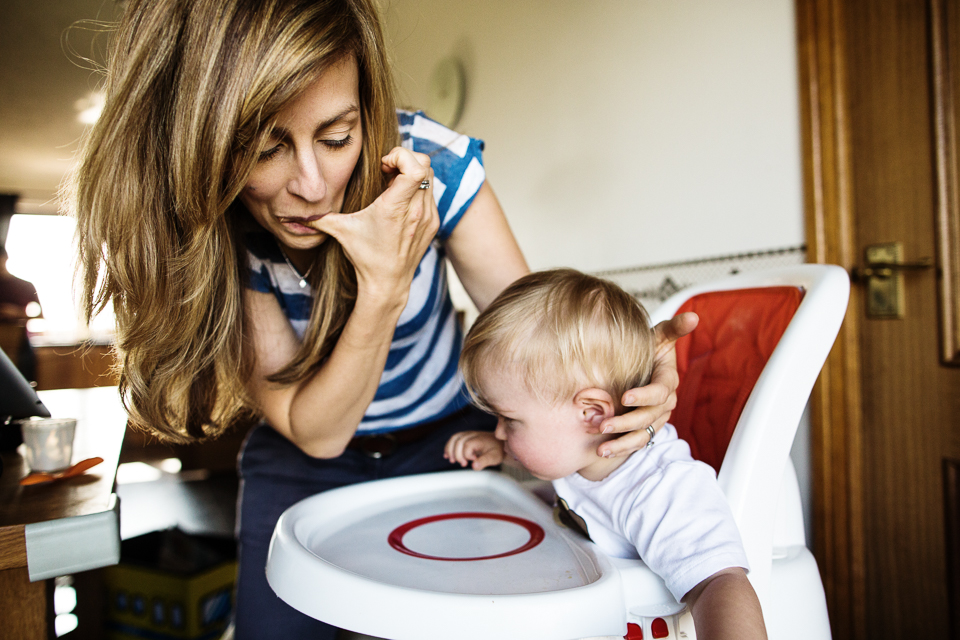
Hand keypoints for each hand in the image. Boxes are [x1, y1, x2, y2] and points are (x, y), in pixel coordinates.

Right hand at [311, 147, 438, 305]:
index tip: (384, 165)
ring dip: (412, 174)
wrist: (388, 283)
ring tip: (393, 185)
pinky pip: (430, 193)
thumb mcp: (341, 232)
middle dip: (406, 160)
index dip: (401, 156)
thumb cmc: (365, 257)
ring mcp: (428, 216)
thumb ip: (318, 218)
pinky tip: (400, 201)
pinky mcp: (433, 222)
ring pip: (430, 176)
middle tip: (388, 171)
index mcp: (395, 208)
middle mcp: (416, 210)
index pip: (415, 169)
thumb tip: (295, 213)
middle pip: (425, 165)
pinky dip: (418, 188)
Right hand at [444, 430, 504, 469]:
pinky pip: (453, 439)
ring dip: (450, 450)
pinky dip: (448, 447)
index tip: (474, 460)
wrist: (499, 443)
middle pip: (458, 441)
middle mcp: (472, 435)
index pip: (467, 445)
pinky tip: (447, 455)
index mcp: (479, 439)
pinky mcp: (465, 437)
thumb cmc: (496, 451)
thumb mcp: (494, 457)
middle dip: (458, 454)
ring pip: (454, 438)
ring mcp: (468, 434)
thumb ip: (484, 461)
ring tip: (452, 460)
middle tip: (464, 464)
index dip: (467, 455)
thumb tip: (474, 466)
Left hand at [595, 311, 698, 457]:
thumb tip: (694, 317)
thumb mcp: (658, 336)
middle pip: (648, 417)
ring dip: (622, 442)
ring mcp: (657, 418)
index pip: (660, 391)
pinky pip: (638, 442)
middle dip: (626, 422)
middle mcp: (666, 402)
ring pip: (643, 434)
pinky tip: (603, 451)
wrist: (638, 366)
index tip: (624, 397)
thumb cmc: (646, 348)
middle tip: (604, 425)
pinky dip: (621, 448)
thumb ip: (673, 328)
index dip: (644, 395)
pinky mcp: (647, 428)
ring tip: (602, 446)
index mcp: (668, 380)